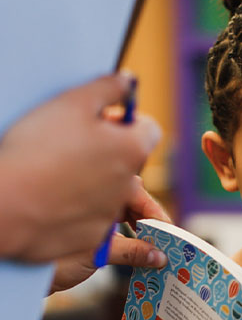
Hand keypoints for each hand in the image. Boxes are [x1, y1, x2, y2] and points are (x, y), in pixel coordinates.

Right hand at [0, 73, 160, 261]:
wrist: (5, 206)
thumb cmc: (36, 149)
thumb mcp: (72, 103)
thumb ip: (108, 88)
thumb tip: (128, 81)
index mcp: (132, 149)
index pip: (149, 130)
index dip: (127, 121)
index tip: (104, 120)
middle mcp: (129, 185)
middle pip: (128, 161)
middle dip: (109, 151)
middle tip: (73, 144)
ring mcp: (111, 214)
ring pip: (110, 191)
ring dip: (93, 181)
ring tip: (56, 173)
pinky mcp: (92, 238)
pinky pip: (93, 219)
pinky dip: (79, 210)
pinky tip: (54, 200)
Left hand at [50, 180, 170, 293]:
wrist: (18, 270)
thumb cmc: (50, 256)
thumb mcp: (99, 254)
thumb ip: (132, 251)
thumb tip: (160, 256)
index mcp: (97, 190)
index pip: (138, 197)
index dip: (157, 217)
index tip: (171, 235)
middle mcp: (92, 196)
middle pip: (133, 203)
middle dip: (150, 223)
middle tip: (166, 244)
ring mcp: (86, 210)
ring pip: (122, 215)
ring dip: (139, 231)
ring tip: (154, 251)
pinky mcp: (81, 227)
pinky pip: (112, 228)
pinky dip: (126, 239)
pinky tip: (137, 254)